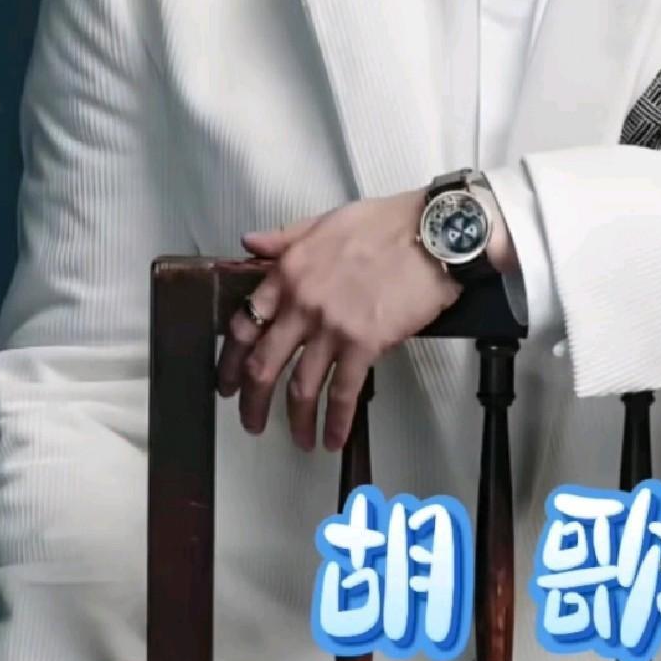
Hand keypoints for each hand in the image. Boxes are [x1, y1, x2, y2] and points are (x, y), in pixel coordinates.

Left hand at [215, 188, 462, 453]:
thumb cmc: (386, 223)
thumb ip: (284, 238)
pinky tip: (334, 438)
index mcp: (288, 273)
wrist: (431, 233)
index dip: (231, 361)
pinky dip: (337, 421)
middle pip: (264, 365)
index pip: (245, 324)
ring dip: (296, 421)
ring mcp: (332, 327)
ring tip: (299, 439)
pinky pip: (343, 392)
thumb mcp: (325, 221)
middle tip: (252, 422)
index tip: (229, 381)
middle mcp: (302, 304)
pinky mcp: (365, 344)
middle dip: (253, 402)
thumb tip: (250, 243)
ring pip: (300, 387)